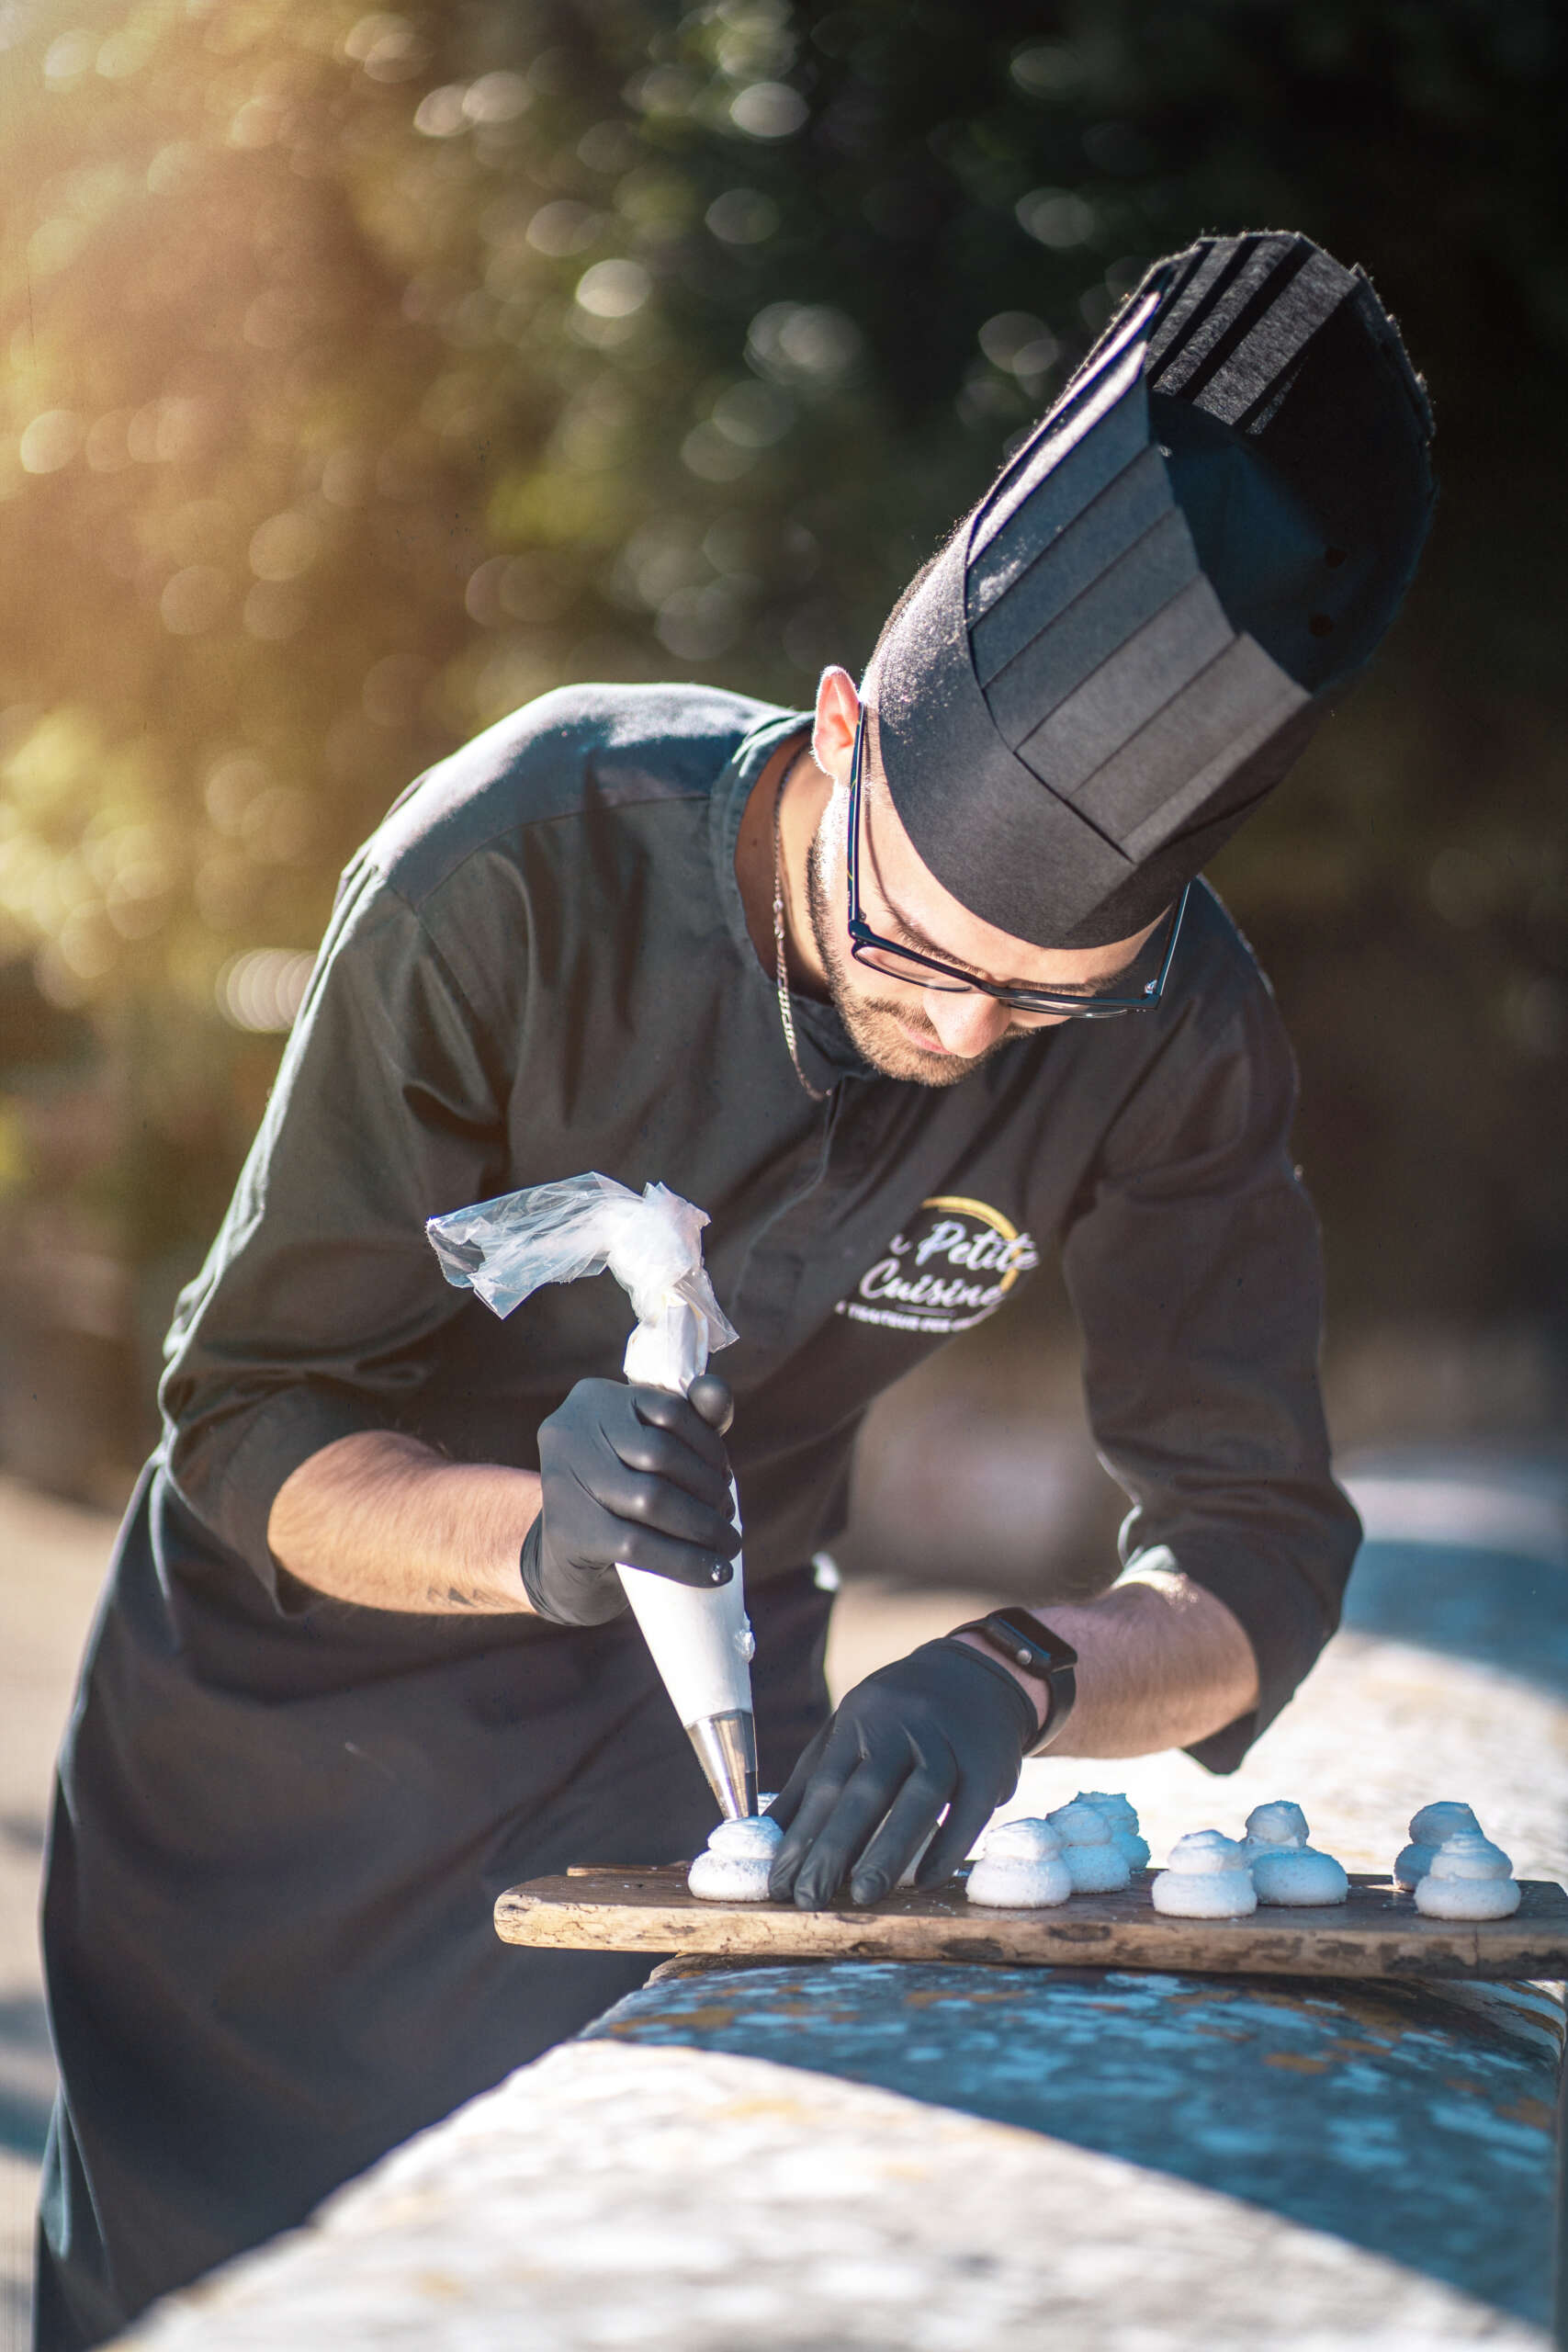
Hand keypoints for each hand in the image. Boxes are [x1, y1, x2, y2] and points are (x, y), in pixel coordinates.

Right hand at [519, 1374, 738, 1627]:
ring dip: (703, 1526)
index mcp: (594, 1398)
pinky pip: (638, 1545)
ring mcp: (561, 1480)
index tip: (727, 1477)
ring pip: (652, 1500)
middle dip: (708, 1488)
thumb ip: (691, 1420)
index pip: (670, 1410)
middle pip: (661, 1455)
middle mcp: (569, 1430)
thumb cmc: (621, 1494)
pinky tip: (714, 1573)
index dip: (710, 1447)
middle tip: (729, 1515)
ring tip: (727, 1543)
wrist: (566, 1559)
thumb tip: (718, 1392)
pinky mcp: (565, 1530)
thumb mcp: (653, 1450)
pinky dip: (686, 1561)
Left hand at [767, 1640, 1038, 1908]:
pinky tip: (926, 1879)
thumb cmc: (899, 1717)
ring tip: (863, 1896)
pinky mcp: (988, 1763)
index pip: (827, 1783)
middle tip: (809, 1898)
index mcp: (861, 1719)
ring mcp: (949, 1742)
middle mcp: (903, 1725)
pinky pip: (969, 1808)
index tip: (780, 1884)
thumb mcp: (850, 1730)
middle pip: (867, 1790)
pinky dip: (948, 1846)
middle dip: (835, 1848)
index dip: (801, 1836)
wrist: (977, 1674)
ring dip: (889, 1850)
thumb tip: (764, 1836)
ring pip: (919, 1798)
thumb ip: (811, 1782)